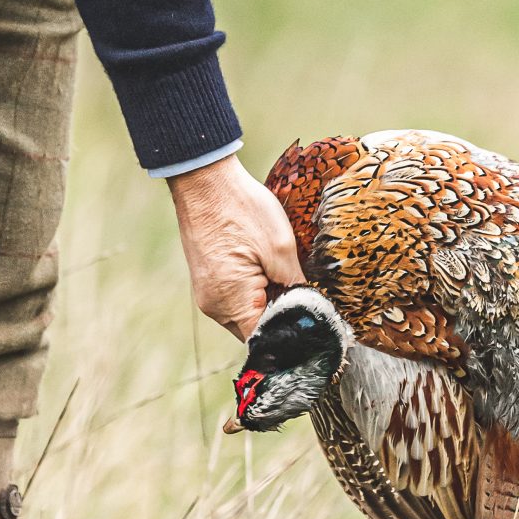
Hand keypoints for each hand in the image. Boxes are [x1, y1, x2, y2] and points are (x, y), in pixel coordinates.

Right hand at [167, 154, 302, 340]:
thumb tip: (309, 311)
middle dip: (281, 314)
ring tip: (283, 272)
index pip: (266, 339)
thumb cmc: (241, 209)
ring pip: (246, 312)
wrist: (205, 179)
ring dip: (268, 299)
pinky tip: (266, 265)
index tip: (313, 321)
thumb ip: (296, 287)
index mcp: (231, 304)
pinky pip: (235, 296)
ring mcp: (207, 293)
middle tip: (303, 291)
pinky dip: (254, 289)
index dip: (292, 333)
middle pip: (256, 329)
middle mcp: (214, 306)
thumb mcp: (281, 248)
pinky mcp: (208, 279)